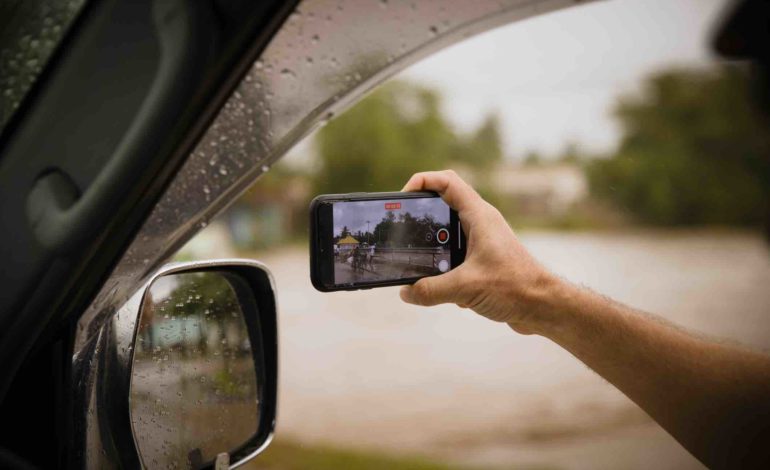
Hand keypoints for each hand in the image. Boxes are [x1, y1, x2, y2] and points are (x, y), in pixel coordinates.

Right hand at [399, 170, 559, 333]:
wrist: (543, 306)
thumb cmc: (516, 287)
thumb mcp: (465, 287)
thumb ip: (430, 290)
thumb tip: (406, 292)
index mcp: (479, 216)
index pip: (447, 181)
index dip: (422, 181)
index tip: (402, 198)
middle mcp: (480, 223)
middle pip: (443, 206)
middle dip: (422, 219)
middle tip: (404, 231)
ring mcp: (482, 241)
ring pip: (447, 235)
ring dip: (433, 250)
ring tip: (421, 265)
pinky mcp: (483, 261)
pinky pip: (455, 257)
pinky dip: (445, 271)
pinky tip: (447, 291)